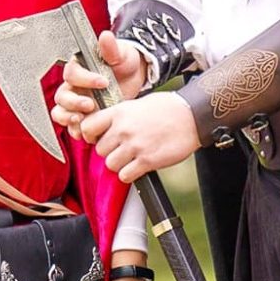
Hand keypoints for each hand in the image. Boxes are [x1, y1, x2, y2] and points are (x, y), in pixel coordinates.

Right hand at [51, 31, 147, 139]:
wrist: (134, 78)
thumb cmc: (124, 62)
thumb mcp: (121, 54)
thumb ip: (111, 48)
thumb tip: (105, 36)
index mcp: (78, 68)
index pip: (72, 73)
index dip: (85, 79)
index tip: (103, 82)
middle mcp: (73, 86)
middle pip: (61, 96)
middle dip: (74, 102)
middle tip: (91, 105)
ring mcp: (77, 102)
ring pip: (60, 112)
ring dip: (68, 118)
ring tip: (82, 120)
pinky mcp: (84, 116)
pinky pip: (71, 126)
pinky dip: (76, 130)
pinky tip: (87, 131)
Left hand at [82, 92, 198, 183]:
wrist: (192, 115)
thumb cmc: (167, 108)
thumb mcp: (137, 104)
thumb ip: (120, 116)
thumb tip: (105, 127)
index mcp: (119, 112)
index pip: (87, 127)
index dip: (90, 136)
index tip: (98, 139)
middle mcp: (124, 129)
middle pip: (100, 150)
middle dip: (109, 152)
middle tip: (122, 149)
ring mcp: (135, 146)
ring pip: (110, 165)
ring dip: (119, 164)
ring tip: (131, 158)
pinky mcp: (147, 161)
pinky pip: (125, 176)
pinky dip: (130, 174)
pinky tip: (138, 167)